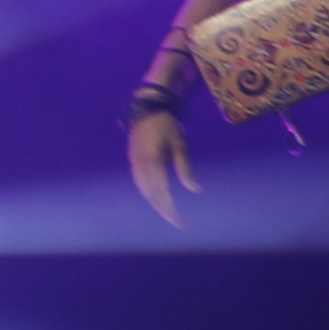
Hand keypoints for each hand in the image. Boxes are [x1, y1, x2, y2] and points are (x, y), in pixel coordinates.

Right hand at [129, 107, 202, 226]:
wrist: (147, 108)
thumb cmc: (167, 125)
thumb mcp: (180, 144)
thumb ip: (185, 168)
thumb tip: (195, 190)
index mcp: (152, 160)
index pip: (161, 191)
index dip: (169, 207)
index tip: (178, 220)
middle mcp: (140, 164)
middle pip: (150, 193)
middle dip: (162, 208)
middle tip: (175, 221)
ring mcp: (134, 162)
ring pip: (143, 189)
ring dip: (154, 202)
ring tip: (167, 212)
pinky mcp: (133, 160)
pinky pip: (139, 181)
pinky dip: (148, 192)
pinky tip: (156, 197)